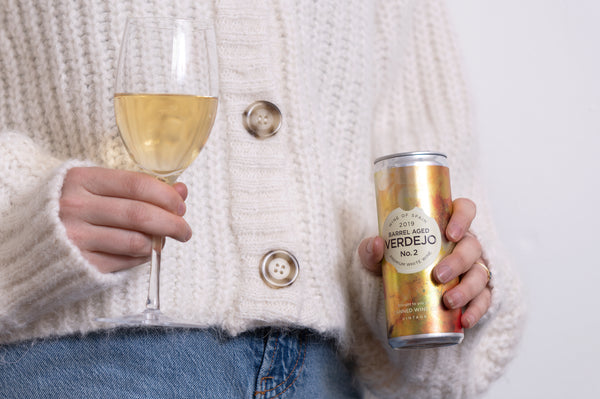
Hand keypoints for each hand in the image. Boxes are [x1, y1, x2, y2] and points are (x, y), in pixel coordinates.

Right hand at [59, 167, 191, 273]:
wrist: (27, 242)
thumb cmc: (72, 209)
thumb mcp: (98, 188)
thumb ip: (139, 188)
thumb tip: (181, 190)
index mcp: (82, 180)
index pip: (137, 184)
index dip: (166, 195)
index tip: (180, 204)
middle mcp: (76, 207)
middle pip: (140, 214)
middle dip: (172, 223)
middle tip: (185, 230)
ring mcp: (77, 237)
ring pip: (136, 241)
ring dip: (158, 242)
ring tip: (164, 241)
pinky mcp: (81, 262)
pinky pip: (124, 260)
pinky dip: (142, 256)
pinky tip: (144, 251)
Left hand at [358, 198, 491, 328]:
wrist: (398, 292)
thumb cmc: (394, 262)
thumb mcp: (378, 255)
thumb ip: (370, 249)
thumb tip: (376, 244)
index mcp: (446, 225)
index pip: (465, 209)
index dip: (463, 217)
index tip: (450, 233)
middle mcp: (464, 244)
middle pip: (472, 246)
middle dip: (459, 261)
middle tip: (439, 275)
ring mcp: (472, 268)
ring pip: (480, 274)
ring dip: (467, 288)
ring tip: (448, 301)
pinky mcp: (476, 292)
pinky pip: (484, 300)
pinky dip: (477, 311)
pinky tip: (465, 321)